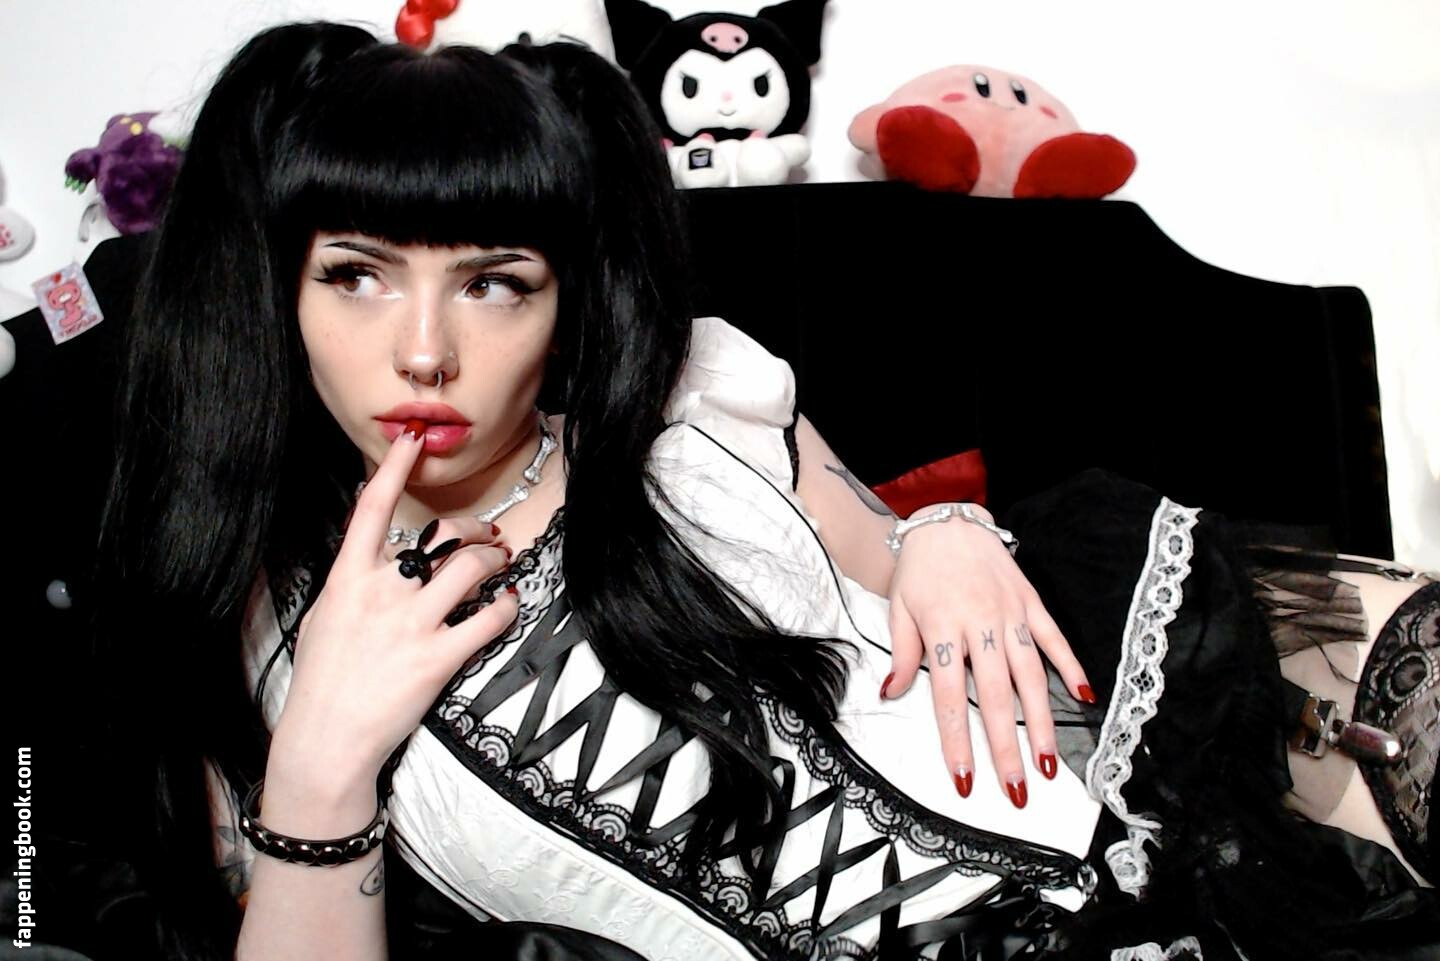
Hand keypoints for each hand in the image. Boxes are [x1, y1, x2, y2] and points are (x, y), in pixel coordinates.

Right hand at [271, 425, 518, 784]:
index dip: (396, 468)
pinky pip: (488, 620)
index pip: (372, 508)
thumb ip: (350, 586)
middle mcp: (382, 592)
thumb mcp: (322, 620)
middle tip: (489, 536)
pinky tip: (509, 606)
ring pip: (472, 569)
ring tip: (502, 565)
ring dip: (495, 561)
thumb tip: (371, 565)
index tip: (414, 439)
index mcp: (348, 578)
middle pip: (441, 536)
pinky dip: (507, 608)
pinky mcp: (437, 658)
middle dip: (474, 529)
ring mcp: (411, 624)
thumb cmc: (321, 683)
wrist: (325, 740)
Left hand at [882, 508, 1092, 807]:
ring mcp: (1011, 614)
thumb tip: (892, 692)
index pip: (950, 697)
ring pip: (1031, 676)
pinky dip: (1071, 668)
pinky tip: (1085, 698)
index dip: (958, 742)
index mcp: (943, 629)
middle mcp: (981, 624)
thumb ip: (901, 653)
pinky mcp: (1032, 603)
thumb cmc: (920, 568)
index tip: (965, 780)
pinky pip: (1055, 640)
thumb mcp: (899, 608)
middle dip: (1007, 748)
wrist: (948, 519)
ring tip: (1051, 762)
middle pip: (997, 697)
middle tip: (1016, 789)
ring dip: (1043, 723)